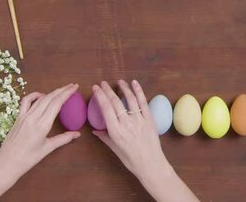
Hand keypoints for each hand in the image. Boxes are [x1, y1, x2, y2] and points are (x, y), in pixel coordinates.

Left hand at [0, 84, 80, 201]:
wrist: (7, 163)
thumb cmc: (28, 158)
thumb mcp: (47, 148)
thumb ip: (63, 139)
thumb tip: (77, 134)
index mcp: (42, 125)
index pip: (57, 103)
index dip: (67, 93)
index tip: (75, 87)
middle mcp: (33, 117)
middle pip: (49, 98)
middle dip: (62, 90)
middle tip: (71, 86)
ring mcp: (24, 116)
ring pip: (40, 98)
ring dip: (51, 92)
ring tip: (60, 89)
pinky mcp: (18, 117)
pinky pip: (26, 101)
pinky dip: (35, 95)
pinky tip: (41, 96)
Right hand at [92, 80, 198, 201]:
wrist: (151, 165)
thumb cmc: (131, 160)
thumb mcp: (115, 150)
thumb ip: (105, 137)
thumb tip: (95, 130)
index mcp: (115, 131)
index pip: (105, 108)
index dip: (100, 96)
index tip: (96, 88)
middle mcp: (126, 124)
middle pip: (115, 102)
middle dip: (107, 90)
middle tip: (103, 83)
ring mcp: (139, 120)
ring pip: (130, 99)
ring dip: (124, 88)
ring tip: (119, 81)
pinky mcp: (149, 119)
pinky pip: (143, 103)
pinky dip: (139, 91)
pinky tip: (135, 83)